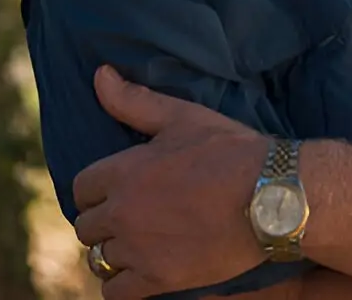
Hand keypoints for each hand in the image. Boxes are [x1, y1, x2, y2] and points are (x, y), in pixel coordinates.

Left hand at [73, 65, 270, 299]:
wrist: (270, 195)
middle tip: (131, 214)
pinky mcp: (158, 280)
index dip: (97, 187)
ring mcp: (138, 250)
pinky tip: (140, 271)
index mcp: (124, 171)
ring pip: (100, 259)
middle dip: (103, 219)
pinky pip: (116, 294)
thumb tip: (99, 74)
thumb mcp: (182, 116)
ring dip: (114, 251)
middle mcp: (123, 213)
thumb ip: (134, 100)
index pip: (81, 187)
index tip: (117, 187)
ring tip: (137, 242)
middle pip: (87, 226)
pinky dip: (122, 285)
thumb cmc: (227, 150)